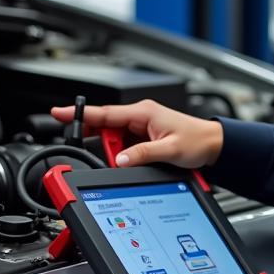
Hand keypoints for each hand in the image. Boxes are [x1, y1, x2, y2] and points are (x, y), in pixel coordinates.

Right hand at [49, 99, 222, 167]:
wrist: (215, 145)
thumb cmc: (198, 141)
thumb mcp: (169, 150)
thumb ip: (143, 154)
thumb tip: (120, 160)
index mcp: (143, 112)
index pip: (104, 113)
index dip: (80, 114)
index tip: (58, 113)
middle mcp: (140, 117)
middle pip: (106, 128)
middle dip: (103, 143)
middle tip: (112, 156)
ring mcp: (141, 127)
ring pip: (114, 139)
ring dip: (116, 151)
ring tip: (133, 159)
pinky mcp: (144, 138)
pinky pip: (124, 146)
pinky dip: (123, 154)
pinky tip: (132, 160)